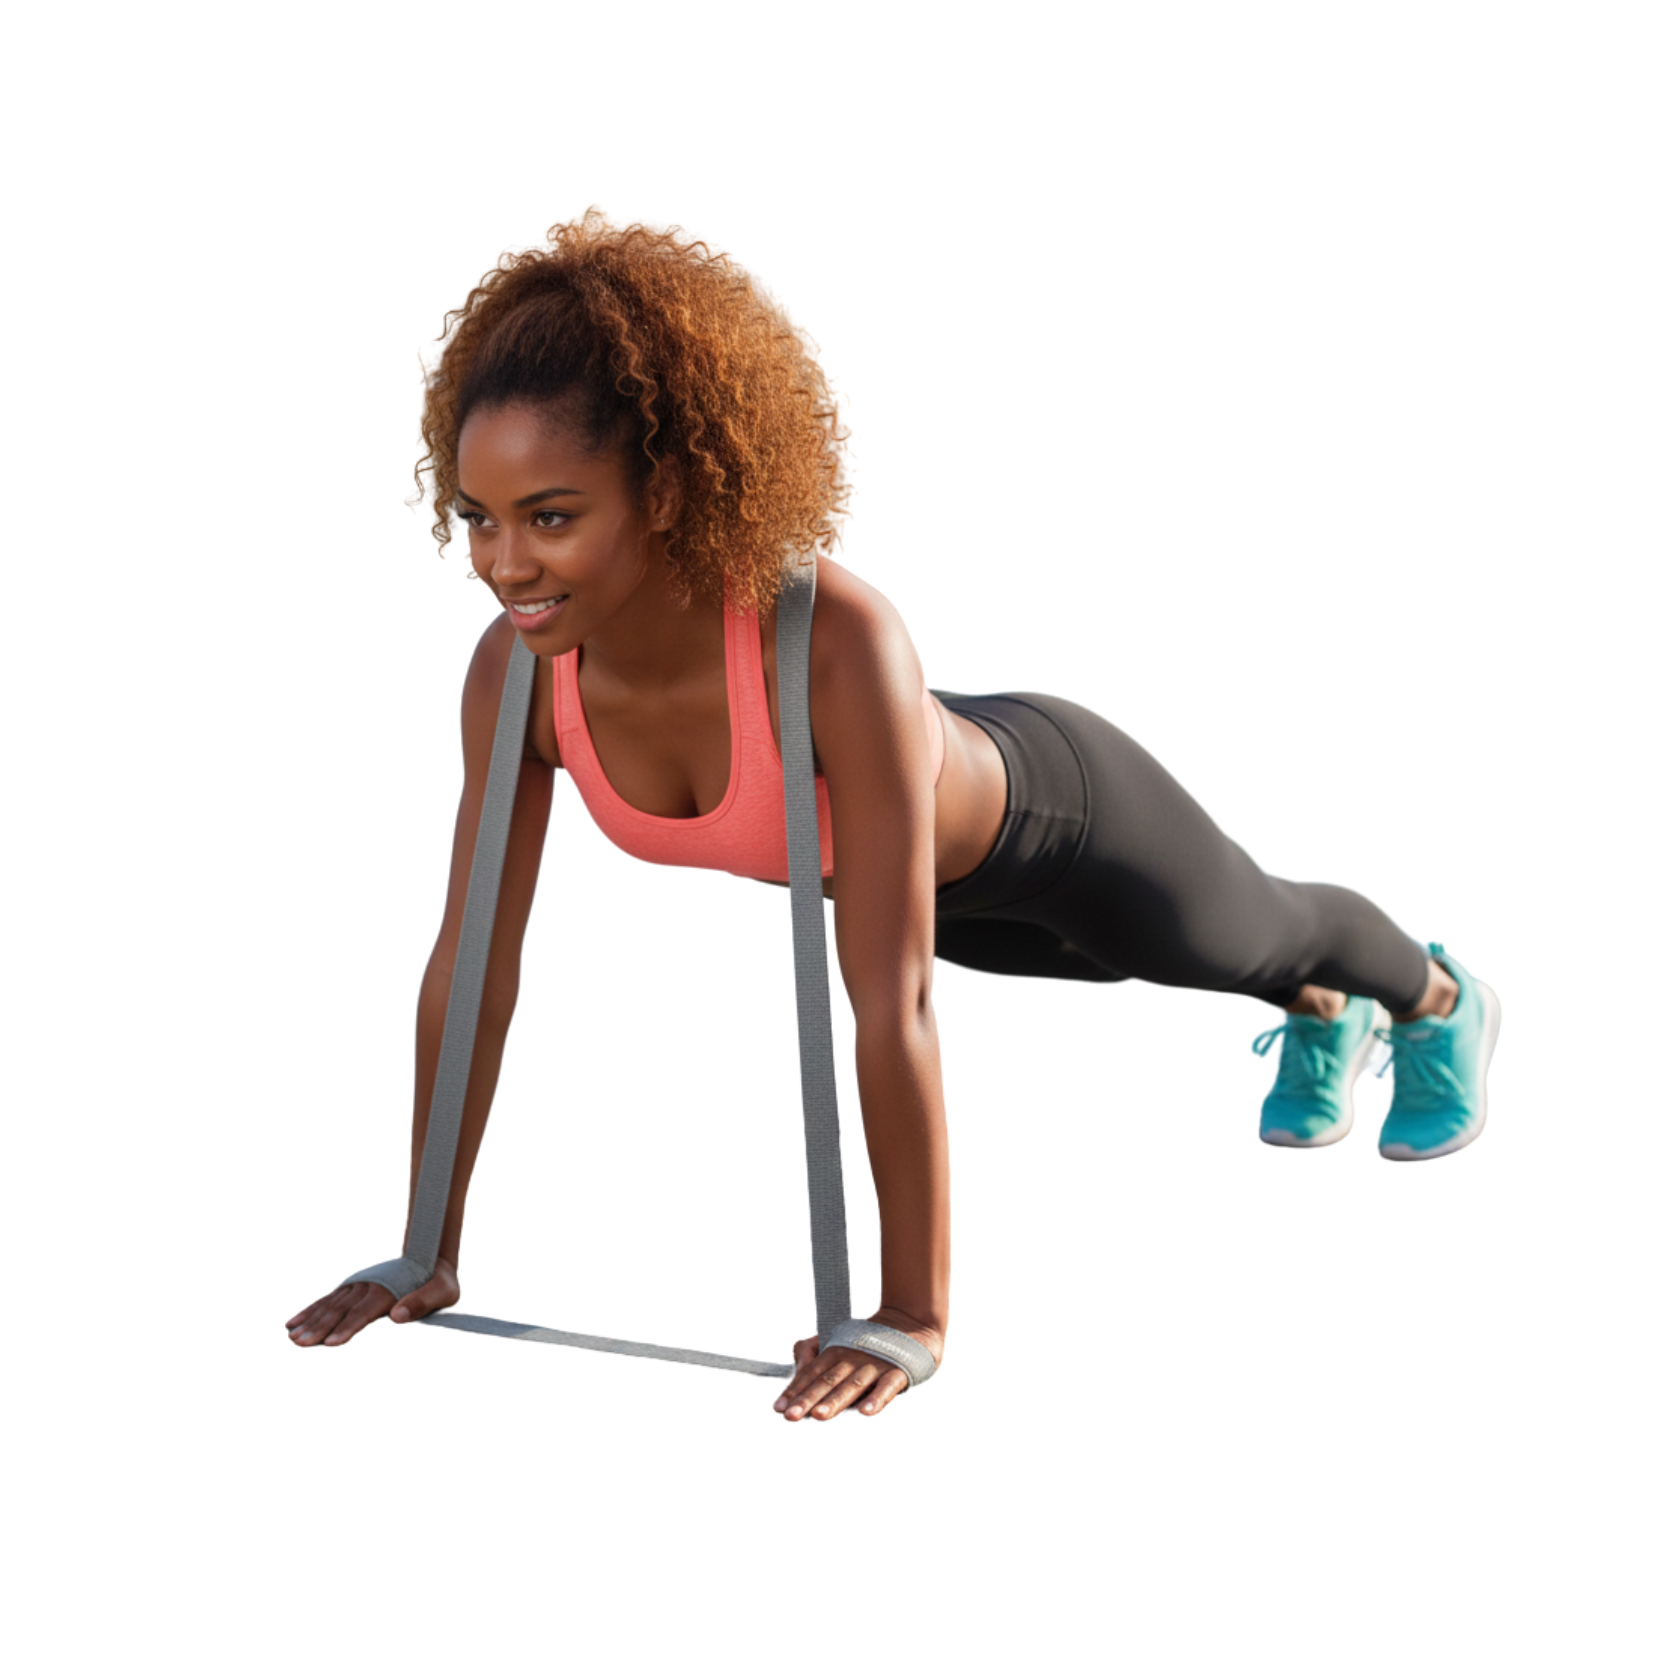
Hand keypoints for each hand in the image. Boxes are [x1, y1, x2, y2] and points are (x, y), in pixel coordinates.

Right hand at [284, 1255, 462, 1347]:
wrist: (432, 1256)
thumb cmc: (440, 1282)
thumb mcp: (443, 1292)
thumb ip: (421, 1303)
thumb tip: (396, 1317)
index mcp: (389, 1291)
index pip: (364, 1313)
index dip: (347, 1329)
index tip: (330, 1344)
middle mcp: (369, 1286)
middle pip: (340, 1310)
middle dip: (319, 1329)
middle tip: (300, 1344)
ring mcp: (358, 1284)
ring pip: (329, 1305)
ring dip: (309, 1321)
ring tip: (290, 1337)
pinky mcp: (352, 1286)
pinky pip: (327, 1299)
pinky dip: (308, 1309)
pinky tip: (291, 1322)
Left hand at [772, 1305, 945, 1422]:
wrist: (911, 1322)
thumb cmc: (868, 1343)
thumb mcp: (839, 1344)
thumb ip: (814, 1355)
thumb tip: (796, 1371)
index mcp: (836, 1351)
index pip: (811, 1374)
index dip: (794, 1391)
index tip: (778, 1409)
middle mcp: (852, 1358)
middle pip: (827, 1381)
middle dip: (808, 1400)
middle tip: (791, 1417)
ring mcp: (875, 1365)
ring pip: (853, 1385)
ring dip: (835, 1401)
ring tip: (819, 1416)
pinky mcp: (898, 1372)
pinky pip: (886, 1388)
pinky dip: (875, 1400)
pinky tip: (864, 1414)